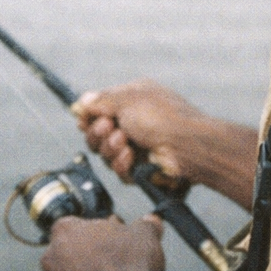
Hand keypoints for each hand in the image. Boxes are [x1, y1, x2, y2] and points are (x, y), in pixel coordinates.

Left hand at [41, 213, 164, 270]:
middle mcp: (52, 259)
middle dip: (96, 259)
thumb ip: (146, 225)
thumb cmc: (128, 268)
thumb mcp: (145, 235)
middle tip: (122, 264)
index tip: (117, 239)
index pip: (77, 224)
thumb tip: (151, 223)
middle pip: (74, 254)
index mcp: (66, 231)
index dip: (100, 231)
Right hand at [72, 80, 205, 184]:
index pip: (100, 109)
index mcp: (132, 100)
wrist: (188, 145)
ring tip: (124, 142)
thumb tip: (82, 101)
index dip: (89, 117)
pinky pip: (119, 170)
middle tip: (109, 128)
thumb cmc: (161, 116)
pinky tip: (131, 157)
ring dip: (110, 148)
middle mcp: (134, 122)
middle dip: (98, 132)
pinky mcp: (141, 168)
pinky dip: (121, 164)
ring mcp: (138, 146)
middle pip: (98, 133)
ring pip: (106, 154)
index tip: (84, 120)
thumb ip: (101, 101)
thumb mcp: (127, 99)